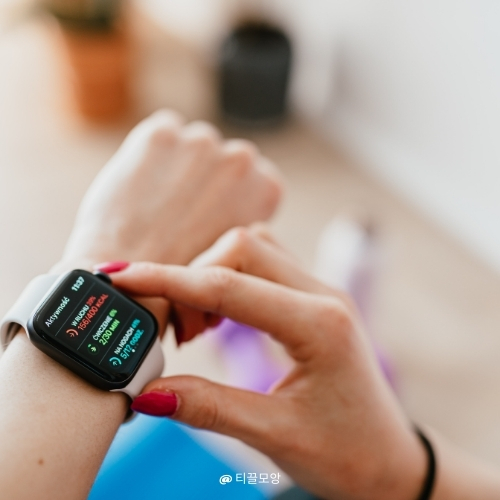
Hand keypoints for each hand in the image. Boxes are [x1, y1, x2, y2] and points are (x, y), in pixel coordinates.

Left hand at [52, 109, 281, 329]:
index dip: (227, 198)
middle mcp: (242, 159)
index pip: (252, 178)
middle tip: (179, 213)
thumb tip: (226, 204)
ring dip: (178, 164)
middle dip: (204, 178)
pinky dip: (150, 154)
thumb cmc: (184, 278)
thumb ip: (240, 217)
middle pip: (221, 158)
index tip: (209, 216)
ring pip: (190, 145)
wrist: (135, 285)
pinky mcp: (162, 134)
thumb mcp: (236, 249)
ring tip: (156, 205)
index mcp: (268, 188)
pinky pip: (161, 134)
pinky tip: (141, 188)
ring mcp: (202, 142)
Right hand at [108, 227, 426, 499]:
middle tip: (177, 331)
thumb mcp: (275, 436)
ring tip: (198, 326)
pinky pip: (265, 264)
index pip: (228, 286)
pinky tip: (220, 315)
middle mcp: (321, 295)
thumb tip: (148, 393)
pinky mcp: (313, 300)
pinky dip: (231, 278)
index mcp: (318, 325)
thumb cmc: (347, 454)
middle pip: (242, 248)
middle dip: (192, 277)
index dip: (167, 280)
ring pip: (254, 248)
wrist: (390, 460)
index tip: (122, 278)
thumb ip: (209, 408)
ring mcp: (320, 292)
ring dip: (213, 274)